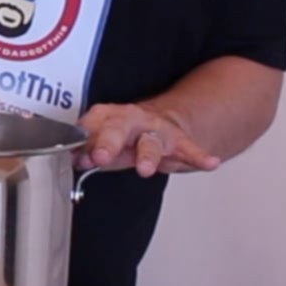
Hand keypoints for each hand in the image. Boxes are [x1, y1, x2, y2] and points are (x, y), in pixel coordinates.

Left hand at [75, 103, 221, 177]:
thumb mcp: (104, 143)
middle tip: (99, 157)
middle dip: (108, 142)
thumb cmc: (125, 136)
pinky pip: (189, 149)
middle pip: (118, 128)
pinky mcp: (178, 141)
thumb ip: (89, 153)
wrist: (160, 122)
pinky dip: (199, 156)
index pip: (92, 126)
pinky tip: (209, 163)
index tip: (78, 157)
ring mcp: (155, 129)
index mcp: (108, 117)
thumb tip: (75, 160)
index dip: (84, 142)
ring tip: (145, 169)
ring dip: (147, 155)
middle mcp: (131, 119)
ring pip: (150, 141)